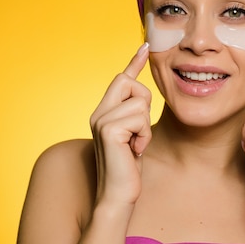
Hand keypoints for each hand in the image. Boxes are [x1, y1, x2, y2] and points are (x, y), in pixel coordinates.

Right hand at [89, 43, 151, 207]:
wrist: (117, 196)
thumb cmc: (128, 170)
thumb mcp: (134, 137)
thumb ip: (134, 116)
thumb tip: (141, 99)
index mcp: (104, 113)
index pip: (121, 80)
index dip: (134, 62)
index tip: (145, 47)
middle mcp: (98, 113)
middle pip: (129, 82)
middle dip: (143, 102)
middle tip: (139, 132)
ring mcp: (101, 119)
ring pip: (139, 103)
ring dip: (145, 127)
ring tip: (135, 147)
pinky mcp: (108, 129)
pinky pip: (139, 118)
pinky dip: (143, 136)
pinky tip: (134, 152)